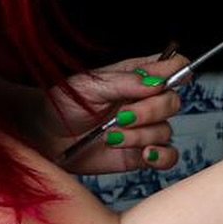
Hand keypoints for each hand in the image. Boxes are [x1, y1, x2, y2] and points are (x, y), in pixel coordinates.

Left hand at [45, 53, 184, 174]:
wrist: (45, 137)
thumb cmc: (63, 104)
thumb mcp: (89, 86)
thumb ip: (125, 83)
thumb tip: (156, 83)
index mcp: (136, 77)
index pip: (172, 66)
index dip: (176, 71)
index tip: (162, 83)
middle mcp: (144, 102)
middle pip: (173, 101)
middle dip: (150, 111)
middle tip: (122, 116)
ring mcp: (144, 129)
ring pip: (166, 130)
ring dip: (140, 136)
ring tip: (111, 137)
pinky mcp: (139, 154)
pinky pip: (168, 156)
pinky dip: (161, 156)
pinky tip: (143, 154)